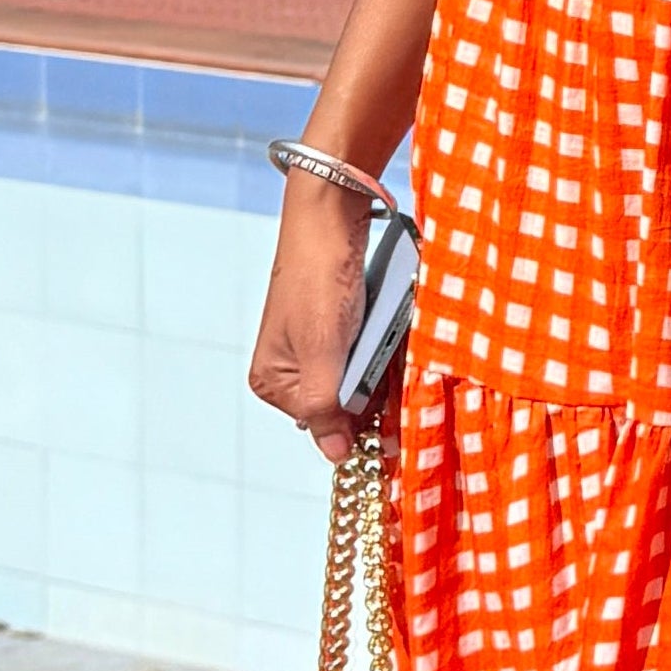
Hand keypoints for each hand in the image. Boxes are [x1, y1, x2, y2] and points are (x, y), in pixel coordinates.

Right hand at [249, 180, 373, 459]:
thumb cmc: (320, 279)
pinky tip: (396, 337)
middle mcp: (291, 369)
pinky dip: (386, 352)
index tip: (396, 422)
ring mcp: (317, 347)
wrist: (332, 214)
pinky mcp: (340, 326)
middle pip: (345, 405)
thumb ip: (327, 406)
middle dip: (377, 397)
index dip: (362, 423)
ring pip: (362, 381)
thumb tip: (338, 456)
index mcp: (273, 382)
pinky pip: (369, 355)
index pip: (325, 426)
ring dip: (385, 373)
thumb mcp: (323, 351)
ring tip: (395, 348)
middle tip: (398, 377)